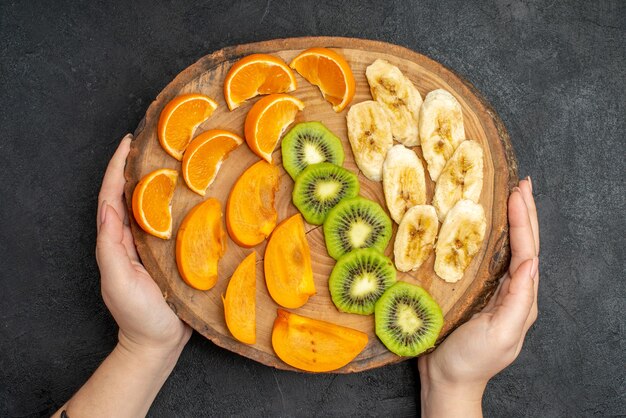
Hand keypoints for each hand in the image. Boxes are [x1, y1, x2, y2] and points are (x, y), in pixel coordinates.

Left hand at [96, 134, 190, 360]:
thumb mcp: (118, 280)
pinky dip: (179, 205)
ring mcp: (153, 246)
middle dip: (139, 166)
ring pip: (154, 206)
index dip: (118, 168)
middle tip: (155, 142)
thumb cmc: (138, 315)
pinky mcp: (172, 254)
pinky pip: (174, 223)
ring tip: (174, 159)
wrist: (159, 342)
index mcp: (116, 240)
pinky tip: (194, 194)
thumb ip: (111, 245)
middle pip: (133, 195)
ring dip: (159, 181)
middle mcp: (133, 238)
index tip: (129, 142)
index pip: (112, 196)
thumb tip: (109, 206)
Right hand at [418, 178, 538, 415]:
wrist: (448, 380)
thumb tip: (529, 262)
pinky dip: (492, 238)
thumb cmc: (471, 360)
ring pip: (507, 249)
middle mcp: (513, 292)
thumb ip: (518, 299)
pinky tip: (484, 227)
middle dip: (524, 213)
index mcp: (522, 299)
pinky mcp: (476, 293)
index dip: (524, 221)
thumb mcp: (500, 333)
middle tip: (520, 183)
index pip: (528, 251)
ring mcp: (495, 292)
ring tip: (510, 196)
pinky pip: (488, 259)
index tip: (518, 192)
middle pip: (523, 245)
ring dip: (512, 221)